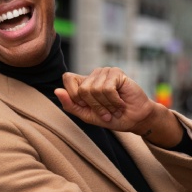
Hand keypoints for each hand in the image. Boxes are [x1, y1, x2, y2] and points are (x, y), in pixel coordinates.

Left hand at [55, 68, 183, 146]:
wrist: (135, 120)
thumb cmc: (112, 117)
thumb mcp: (87, 116)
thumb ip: (71, 105)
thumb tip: (56, 91)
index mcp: (84, 83)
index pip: (67, 78)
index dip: (74, 95)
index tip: (87, 107)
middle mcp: (93, 75)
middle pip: (82, 89)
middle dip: (94, 106)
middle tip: (106, 112)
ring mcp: (105, 72)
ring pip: (95, 89)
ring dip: (106, 105)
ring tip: (114, 108)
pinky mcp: (117, 73)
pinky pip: (107, 88)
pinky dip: (114, 101)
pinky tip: (121, 103)